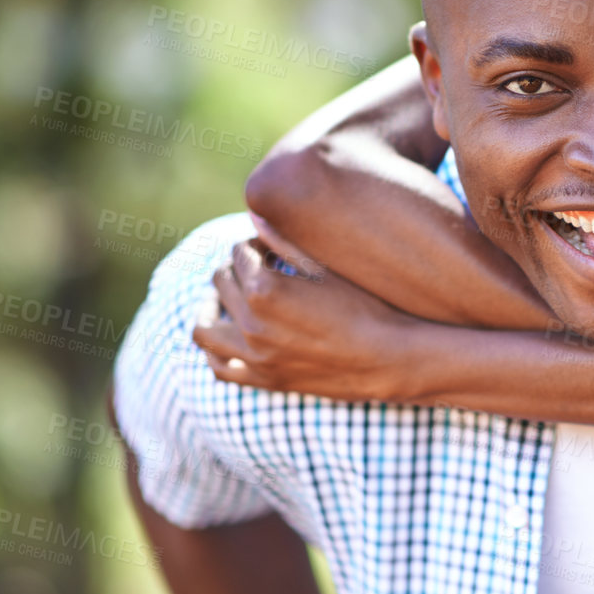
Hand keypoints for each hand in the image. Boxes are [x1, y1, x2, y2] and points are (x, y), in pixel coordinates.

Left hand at [193, 238, 419, 401]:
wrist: (390, 357)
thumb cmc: (365, 306)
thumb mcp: (326, 268)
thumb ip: (284, 240)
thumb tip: (254, 214)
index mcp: (265, 289)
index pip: (240, 252)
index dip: (256, 244)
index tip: (271, 247)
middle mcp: (251, 323)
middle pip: (221, 281)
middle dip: (238, 268)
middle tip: (259, 267)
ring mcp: (254, 355)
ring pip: (204, 327)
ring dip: (211, 307)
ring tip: (229, 299)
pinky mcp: (264, 379)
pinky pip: (219, 367)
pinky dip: (215, 351)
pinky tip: (230, 336)